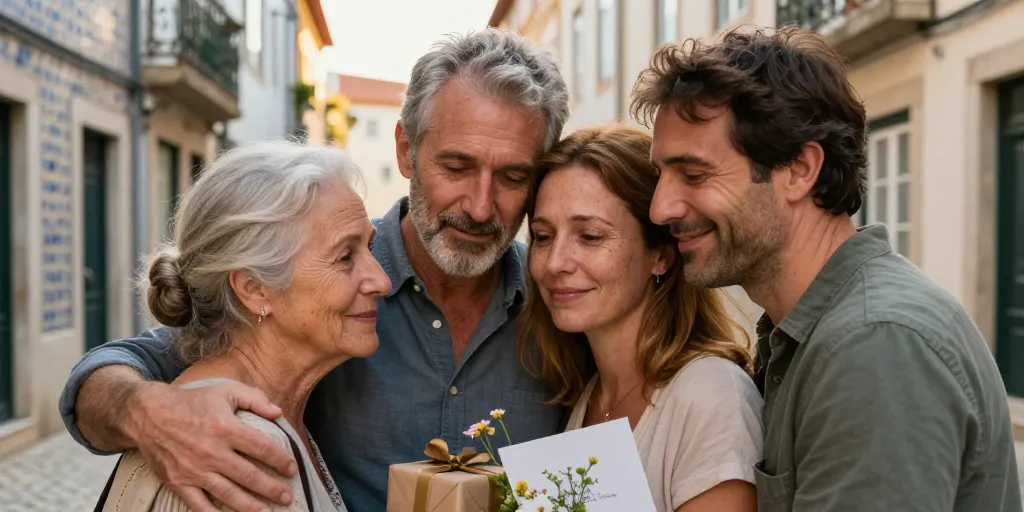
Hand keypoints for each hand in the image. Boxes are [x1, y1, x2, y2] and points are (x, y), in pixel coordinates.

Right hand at [123, 380, 296, 511]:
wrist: (148, 414)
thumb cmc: (191, 402)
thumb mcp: (225, 390)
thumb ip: (255, 398)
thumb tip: (279, 412)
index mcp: (225, 428)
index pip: (261, 448)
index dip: (280, 460)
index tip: (292, 469)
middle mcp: (211, 452)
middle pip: (248, 475)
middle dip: (271, 488)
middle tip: (287, 497)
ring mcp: (193, 470)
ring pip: (228, 494)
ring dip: (250, 506)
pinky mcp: (178, 483)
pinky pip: (198, 506)